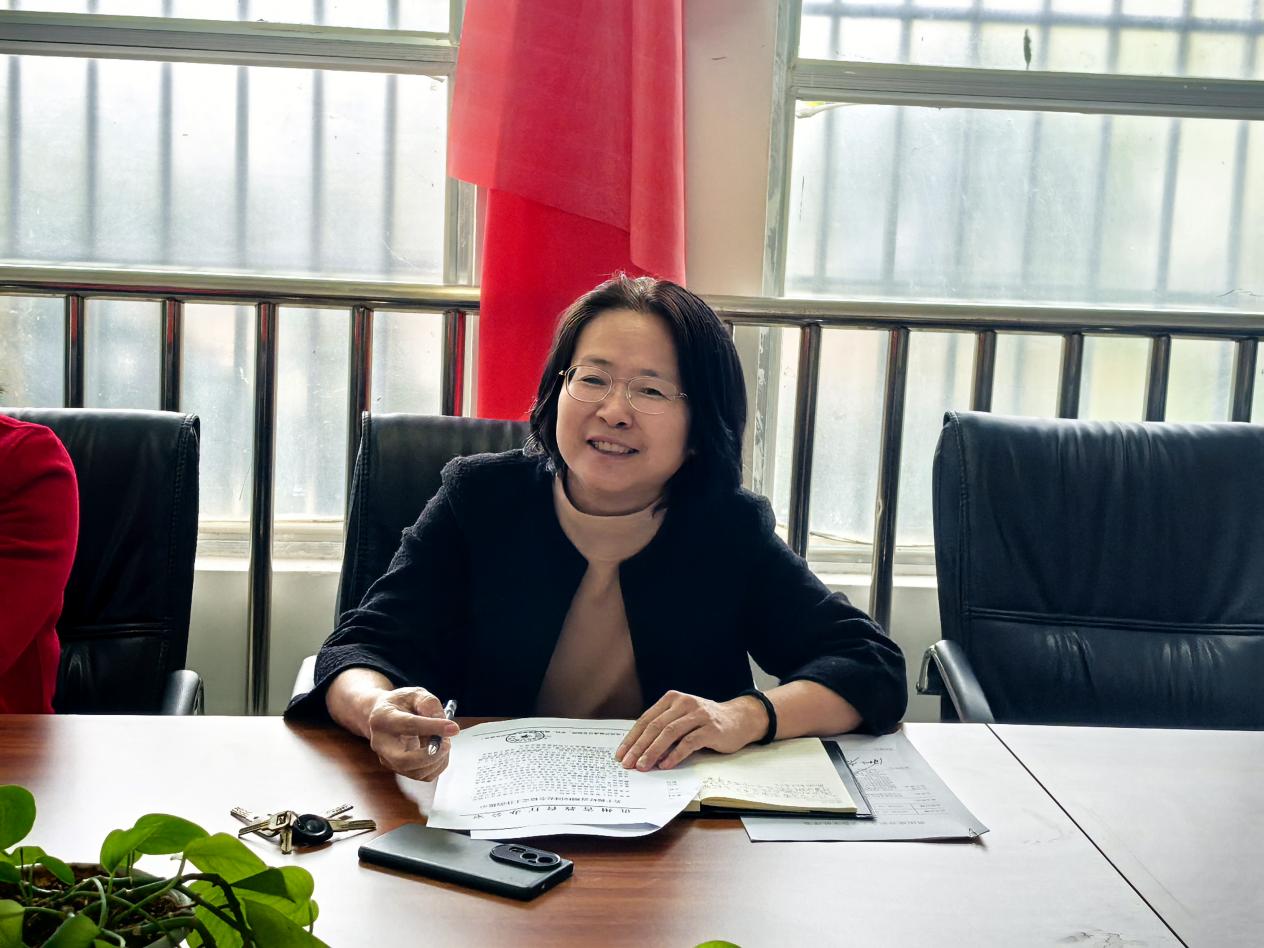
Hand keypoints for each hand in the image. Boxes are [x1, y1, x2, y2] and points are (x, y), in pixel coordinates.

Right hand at [365, 687, 459, 780]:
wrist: (384, 715)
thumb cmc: (400, 704)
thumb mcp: (415, 694)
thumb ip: (430, 704)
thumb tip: (444, 724)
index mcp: (383, 718)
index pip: (408, 725)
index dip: (433, 727)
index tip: (453, 728)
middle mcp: (381, 743)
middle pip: (404, 760)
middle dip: (431, 755)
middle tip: (447, 743)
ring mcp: (387, 759)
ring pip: (416, 772)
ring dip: (437, 760)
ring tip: (443, 742)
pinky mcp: (397, 769)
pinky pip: (422, 775)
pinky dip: (437, 765)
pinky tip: (439, 750)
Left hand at [615, 690, 768, 770]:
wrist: (738, 719)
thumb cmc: (705, 722)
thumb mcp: (682, 719)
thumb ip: (664, 729)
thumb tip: (639, 752)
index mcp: (672, 699)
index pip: (646, 719)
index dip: (632, 738)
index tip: (621, 754)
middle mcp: (684, 703)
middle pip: (655, 726)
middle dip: (639, 746)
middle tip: (628, 763)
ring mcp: (698, 715)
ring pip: (670, 733)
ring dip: (653, 751)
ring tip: (643, 766)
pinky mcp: (711, 729)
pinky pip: (689, 742)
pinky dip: (675, 754)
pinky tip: (666, 765)